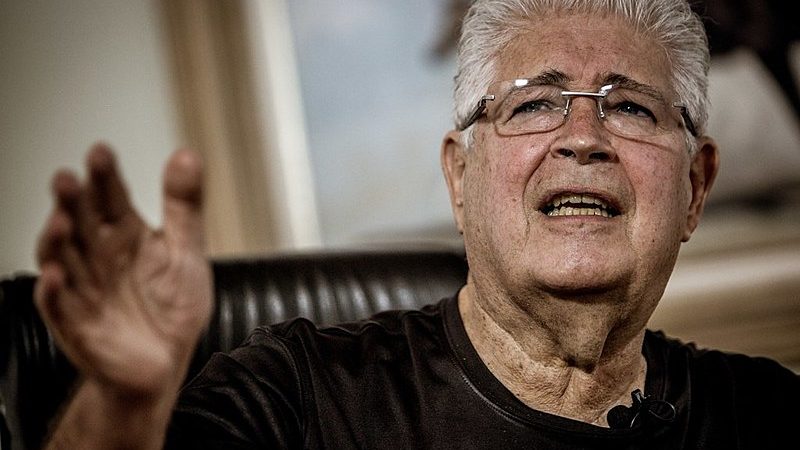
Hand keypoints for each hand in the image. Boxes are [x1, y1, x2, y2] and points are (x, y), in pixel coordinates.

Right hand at [35, 143, 212, 399]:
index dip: (104, 176)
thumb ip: (183, 205)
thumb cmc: (171, 307)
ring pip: (61, 258)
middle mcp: (98, 255)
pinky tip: (54, 275)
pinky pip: (59, 305)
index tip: (101, 152)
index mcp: (124, 234)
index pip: (110, 197)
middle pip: (80, 222)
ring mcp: (83, 287)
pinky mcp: (76, 322)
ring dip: (57, 239)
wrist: (165, 362)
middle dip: (73, 201)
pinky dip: (53, 291)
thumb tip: (188, 155)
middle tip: (70, 178)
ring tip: (61, 219)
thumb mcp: (185, 251)